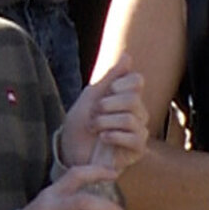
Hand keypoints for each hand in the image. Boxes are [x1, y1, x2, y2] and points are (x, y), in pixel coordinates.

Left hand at [61, 57, 144, 172]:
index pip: (136, 81)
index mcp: (126, 98)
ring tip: (93, 128)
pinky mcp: (137, 150)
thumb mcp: (90, 98)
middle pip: (133, 99)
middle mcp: (136, 113)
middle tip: (93, 114)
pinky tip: (103, 138)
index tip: (107, 91)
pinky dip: (115, 135)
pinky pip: (135, 138)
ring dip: (105, 121)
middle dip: (107, 105)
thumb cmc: (79, 126)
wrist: (70, 154)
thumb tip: (128, 55)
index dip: (121, 83)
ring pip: (131, 119)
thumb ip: (110, 78)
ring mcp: (138, 132)